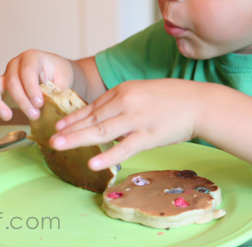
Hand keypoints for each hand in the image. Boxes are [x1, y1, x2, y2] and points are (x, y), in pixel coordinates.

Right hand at [0, 50, 74, 120]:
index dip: (32, 88)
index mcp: (32, 57)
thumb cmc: (59, 74)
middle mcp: (15, 64)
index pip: (28, 71)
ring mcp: (5, 75)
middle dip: (22, 101)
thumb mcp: (64, 79)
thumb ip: (58, 90)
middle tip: (35, 115)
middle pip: (12, 82)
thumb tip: (55, 105)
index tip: (39, 103)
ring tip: (8, 116)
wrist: (55, 72)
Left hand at [49, 78, 209, 170]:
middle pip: (92, 118)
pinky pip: (124, 148)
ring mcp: (137, 119)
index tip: (59, 125)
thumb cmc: (175, 98)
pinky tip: (93, 162)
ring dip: (78, 139)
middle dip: (70, 129)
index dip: (75, 117)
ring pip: (101, 131)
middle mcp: (127, 102)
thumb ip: (125, 101)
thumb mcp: (145, 91)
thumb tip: (107, 115)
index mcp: (125, 90)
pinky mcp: (149, 136)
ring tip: (60, 146)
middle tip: (50, 138)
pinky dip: (107, 155)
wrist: (200, 102)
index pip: (94, 106)